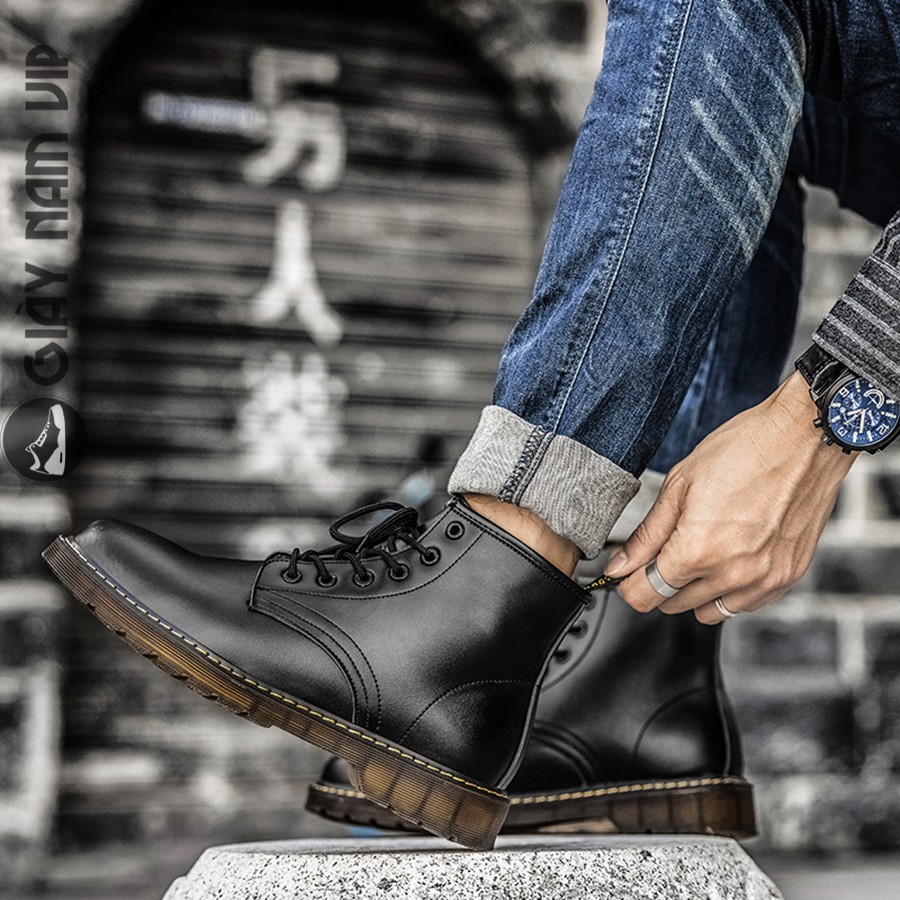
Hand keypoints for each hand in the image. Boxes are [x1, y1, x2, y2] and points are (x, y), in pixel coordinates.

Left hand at [604, 372, 855, 622]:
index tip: (629, 569)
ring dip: (695, 590)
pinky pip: (746, 604)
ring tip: (700, 550)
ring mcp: (764, 579)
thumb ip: (647, 534)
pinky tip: (729, 555)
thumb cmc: (744, 449)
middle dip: (660, 580)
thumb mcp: (680, 484)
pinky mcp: (788, 576)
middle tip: (667, 546)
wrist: (806, 437)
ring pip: (710, 611)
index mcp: (697, 550)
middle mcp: (732, 574)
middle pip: (674, 604)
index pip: (645, 596)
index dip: (629, 583)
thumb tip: (620, 565)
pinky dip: (730, 589)